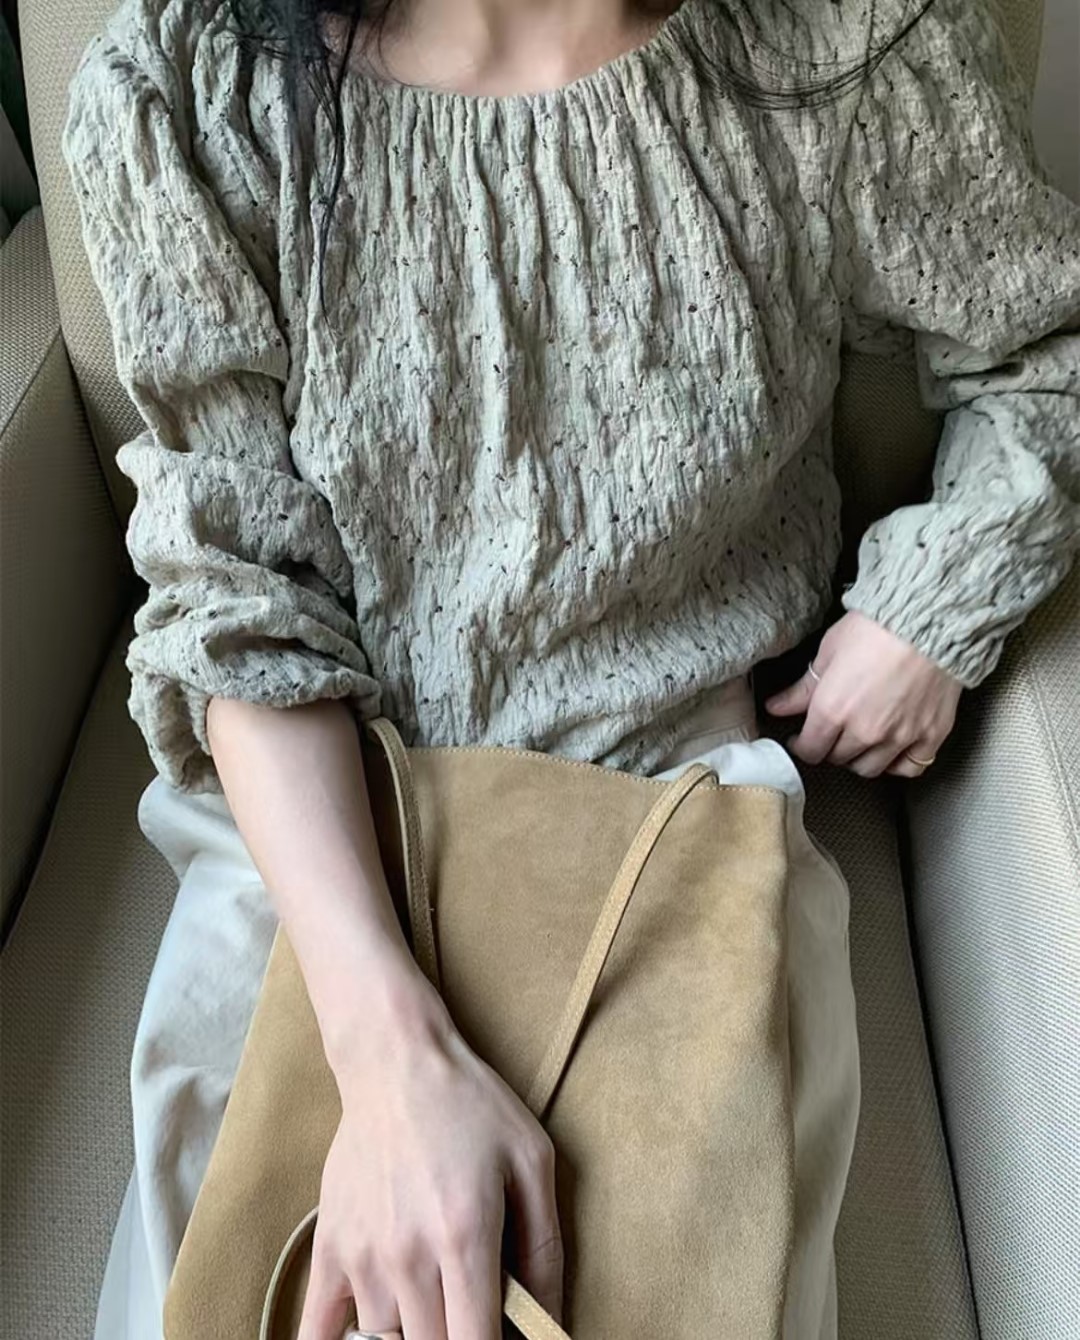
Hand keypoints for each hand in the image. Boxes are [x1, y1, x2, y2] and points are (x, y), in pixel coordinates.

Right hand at [298, 962, 563, 1339]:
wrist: (395, 1061)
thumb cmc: (471, 1104)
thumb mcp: (531, 1160)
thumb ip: (546, 1248)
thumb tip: (554, 1320)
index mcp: (466, 1237)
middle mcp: (409, 1256)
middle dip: (457, 1339)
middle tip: (472, 1312)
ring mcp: (363, 1255)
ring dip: (413, 1335)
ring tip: (434, 1303)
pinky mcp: (330, 1247)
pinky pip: (318, 1329)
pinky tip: (368, 1336)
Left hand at [763, 610, 963, 777]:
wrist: (931, 618)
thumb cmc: (877, 627)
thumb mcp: (829, 652)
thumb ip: (802, 689)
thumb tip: (776, 707)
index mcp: (833, 710)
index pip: (810, 750)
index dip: (802, 746)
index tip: (801, 739)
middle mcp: (864, 731)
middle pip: (838, 759)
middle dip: (830, 747)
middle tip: (831, 733)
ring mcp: (900, 737)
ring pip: (871, 769)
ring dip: (859, 759)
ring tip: (858, 742)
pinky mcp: (932, 734)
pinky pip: (911, 766)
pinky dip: (898, 764)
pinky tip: (892, 751)